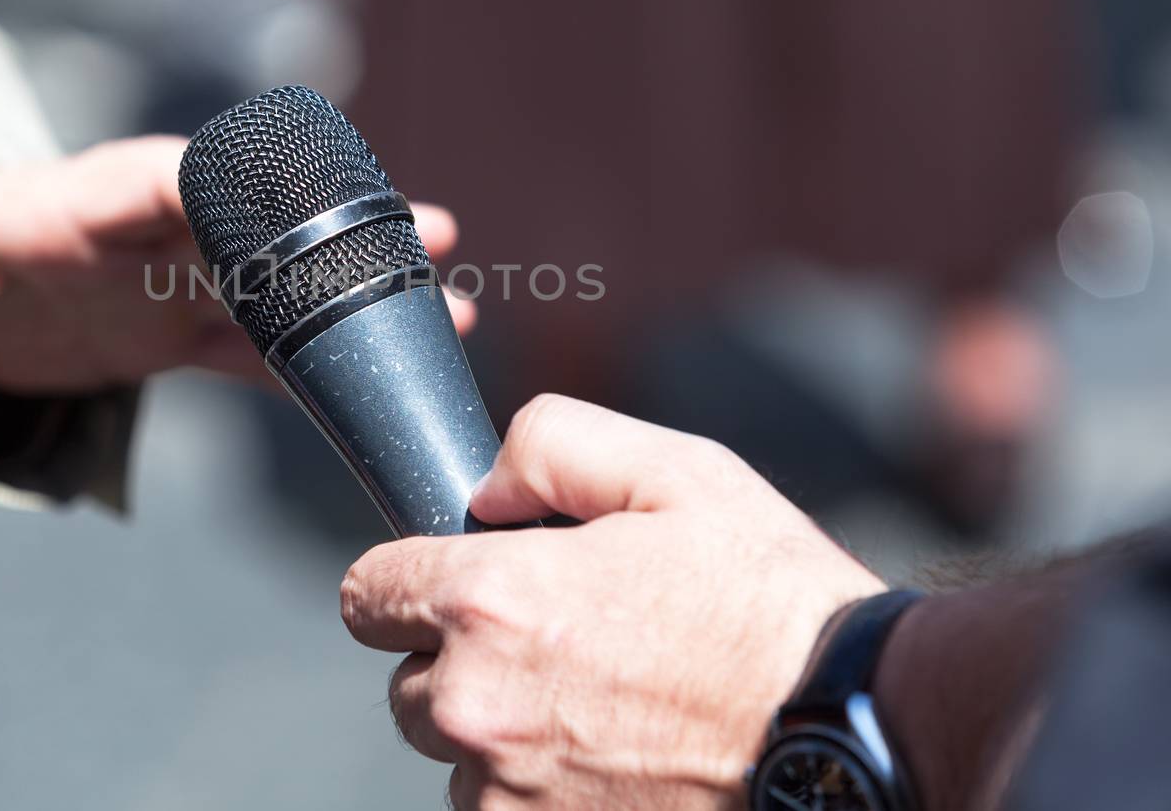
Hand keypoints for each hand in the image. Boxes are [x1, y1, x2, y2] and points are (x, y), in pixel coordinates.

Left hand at [0, 136, 473, 391]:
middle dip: (340, 226)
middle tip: (430, 228)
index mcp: (74, 200)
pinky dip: (319, 364)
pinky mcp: (173, 329)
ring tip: (451, 307)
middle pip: (255, 221)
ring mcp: (168, 280)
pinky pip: (259, 349)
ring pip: (280, 284)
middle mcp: (141, 231)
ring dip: (359, 295)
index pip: (157, 177)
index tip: (310, 185)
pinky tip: (388, 375)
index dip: (234, 183)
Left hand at [340, 394, 882, 810]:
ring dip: (501, 731)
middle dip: (459, 656)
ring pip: (454, 756)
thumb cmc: (771, 604)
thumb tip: (480, 490)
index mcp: (491, 602)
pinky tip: (617, 760)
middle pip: (405, 679)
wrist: (856, 733)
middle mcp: (476, 707)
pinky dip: (537, 791)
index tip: (459, 582)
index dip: (409, 578)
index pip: (365, 593)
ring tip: (605, 707)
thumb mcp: (677, 472)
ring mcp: (505, 797)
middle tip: (561, 643)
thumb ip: (550, 445)